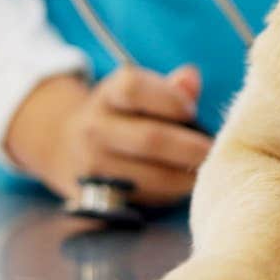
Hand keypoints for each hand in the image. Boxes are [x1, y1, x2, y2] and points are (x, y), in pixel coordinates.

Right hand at [4, 65, 212, 203]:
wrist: (65, 147)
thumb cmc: (121, 116)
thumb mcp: (137, 92)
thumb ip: (169, 87)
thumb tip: (191, 78)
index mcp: (107, 95)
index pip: (134, 88)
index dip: (170, 98)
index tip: (191, 111)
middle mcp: (94, 129)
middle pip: (150, 139)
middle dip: (191, 148)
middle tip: (214, 151)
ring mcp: (93, 166)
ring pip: (151, 177)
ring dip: (185, 177)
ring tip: (205, 171)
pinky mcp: (95, 198)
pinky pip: (143, 201)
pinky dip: (167, 196)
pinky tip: (180, 187)